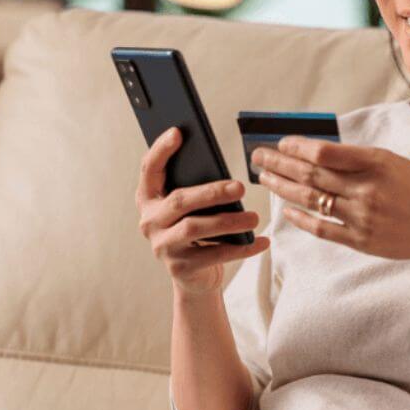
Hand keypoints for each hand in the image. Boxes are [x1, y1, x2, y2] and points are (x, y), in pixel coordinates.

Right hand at [136, 127, 270, 296]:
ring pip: (195, 229)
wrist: (194, 276)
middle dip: (211, 192)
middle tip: (240, 187)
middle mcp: (149, 222)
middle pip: (179, 201)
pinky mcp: (180, 268)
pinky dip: (241, 248)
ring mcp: (163, 247)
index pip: (149, 170)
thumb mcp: (191, 207)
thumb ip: (196, 188)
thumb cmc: (196, 230)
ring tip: (254, 217)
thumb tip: (222, 170)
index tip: (178, 132)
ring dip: (228, 221)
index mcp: (149, 199)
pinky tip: (260, 241)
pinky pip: (214, 256)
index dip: (161, 150)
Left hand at [251, 136, 409, 262]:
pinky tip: (285, 211)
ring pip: (311, 200)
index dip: (298, 147)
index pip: (325, 153)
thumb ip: (358, 158)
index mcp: (375, 164)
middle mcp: (365, 190)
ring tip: (265, 178)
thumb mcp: (393, 162)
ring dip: (283, 188)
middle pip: (311, 175)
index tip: (281, 142)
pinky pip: (323, 229)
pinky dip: (302, 219)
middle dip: (280, 164)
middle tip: (258, 157)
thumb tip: (317, 151)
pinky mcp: (360, 240)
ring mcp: (361, 217)